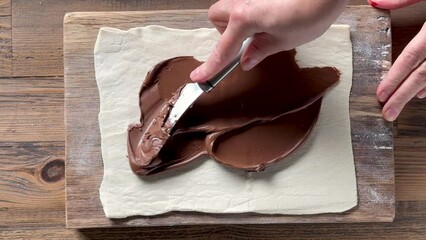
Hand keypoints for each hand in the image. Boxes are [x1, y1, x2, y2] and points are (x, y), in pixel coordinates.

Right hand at [190, 0, 347, 81]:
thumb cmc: (309, 14)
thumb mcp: (284, 41)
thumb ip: (260, 50)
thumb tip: (245, 61)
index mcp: (244, 19)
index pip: (223, 49)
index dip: (210, 66)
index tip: (197, 78)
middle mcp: (242, 3)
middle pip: (217, 16)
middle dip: (225, 31)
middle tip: (246, 41)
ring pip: (230, 7)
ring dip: (238, 21)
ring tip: (262, 29)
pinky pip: (245, 4)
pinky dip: (252, 14)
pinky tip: (272, 17)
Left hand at [369, 0, 425, 121]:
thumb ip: (404, 0)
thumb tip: (374, 1)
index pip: (411, 57)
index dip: (395, 77)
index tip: (380, 95)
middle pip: (423, 75)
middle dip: (403, 96)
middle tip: (388, 113)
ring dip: (418, 91)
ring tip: (400, 103)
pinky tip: (422, 93)